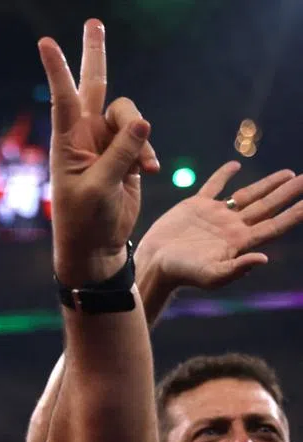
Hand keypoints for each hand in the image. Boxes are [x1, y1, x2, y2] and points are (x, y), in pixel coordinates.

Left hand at [39, 19, 160, 285]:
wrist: (95, 246)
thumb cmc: (85, 222)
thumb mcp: (98, 190)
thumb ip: (120, 155)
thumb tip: (143, 120)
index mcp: (66, 142)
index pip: (62, 98)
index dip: (57, 69)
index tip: (45, 42)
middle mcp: (84, 136)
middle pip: (93, 86)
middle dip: (94, 54)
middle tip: (93, 22)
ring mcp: (106, 142)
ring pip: (129, 114)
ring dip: (140, 137)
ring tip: (142, 167)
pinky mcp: (125, 153)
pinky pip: (143, 136)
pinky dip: (147, 152)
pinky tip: (146, 172)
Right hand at [136, 161, 302, 291]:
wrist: (154, 263)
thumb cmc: (182, 273)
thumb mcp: (211, 275)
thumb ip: (237, 268)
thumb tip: (264, 258)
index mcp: (239, 242)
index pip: (274, 225)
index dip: (294, 214)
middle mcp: (232, 227)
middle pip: (267, 207)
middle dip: (288, 193)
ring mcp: (215, 215)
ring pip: (248, 195)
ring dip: (268, 184)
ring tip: (288, 173)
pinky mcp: (196, 206)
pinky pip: (214, 186)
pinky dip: (223, 175)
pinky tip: (235, 165)